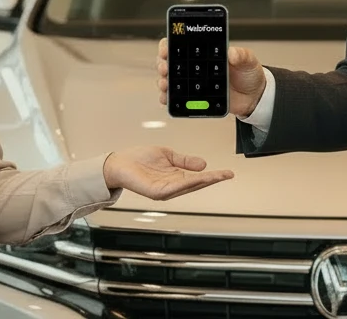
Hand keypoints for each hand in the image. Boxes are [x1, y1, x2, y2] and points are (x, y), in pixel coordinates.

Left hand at [102, 146, 233, 199]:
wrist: (118, 163)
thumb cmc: (138, 160)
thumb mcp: (167, 155)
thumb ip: (185, 160)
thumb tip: (203, 164)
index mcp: (175, 178)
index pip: (198, 177)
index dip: (213, 175)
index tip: (227, 172)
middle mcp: (172, 186)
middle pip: (197, 183)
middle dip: (213, 179)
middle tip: (227, 174)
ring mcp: (165, 190)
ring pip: (189, 186)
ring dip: (204, 181)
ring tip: (217, 176)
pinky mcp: (156, 191)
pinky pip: (176, 187)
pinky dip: (188, 183)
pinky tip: (198, 178)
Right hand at [157, 38, 266, 118]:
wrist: (254, 97)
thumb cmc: (249, 75)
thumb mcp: (249, 60)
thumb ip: (242, 55)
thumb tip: (232, 53)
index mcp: (205, 54)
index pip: (181, 44)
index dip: (169, 44)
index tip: (166, 48)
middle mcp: (196, 67)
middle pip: (170, 62)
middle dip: (163, 63)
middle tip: (165, 68)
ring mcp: (194, 83)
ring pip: (171, 80)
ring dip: (163, 81)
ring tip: (165, 84)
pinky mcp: (196, 98)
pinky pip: (178, 98)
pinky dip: (170, 98)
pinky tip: (167, 99)